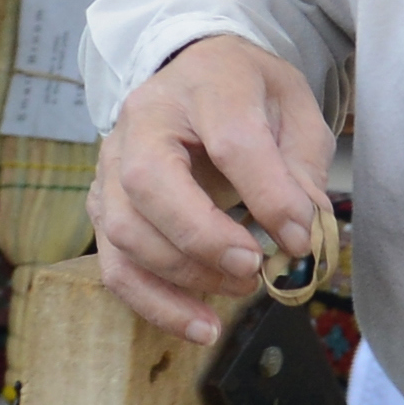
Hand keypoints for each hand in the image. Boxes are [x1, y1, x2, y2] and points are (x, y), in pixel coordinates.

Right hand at [89, 32, 335, 343]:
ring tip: (242, 290)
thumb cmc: (251, 97)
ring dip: (184, 276)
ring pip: (126, 231)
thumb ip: (301, 167)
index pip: (230, 139)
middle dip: (204, 238)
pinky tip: (200, 327)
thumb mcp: (295, 111)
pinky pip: (116, 266)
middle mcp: (143, 119)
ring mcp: (112, 164)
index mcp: (204, 83)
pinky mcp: (102, 205)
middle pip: (149, 182)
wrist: (199, 77)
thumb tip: (300, 230)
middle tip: (255, 269)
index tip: (300, 237)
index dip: (267, 194)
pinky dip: (157, 305)